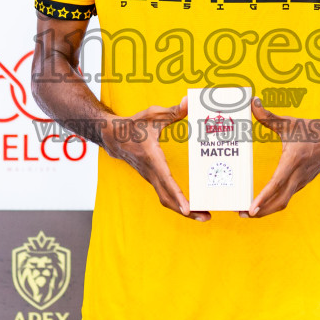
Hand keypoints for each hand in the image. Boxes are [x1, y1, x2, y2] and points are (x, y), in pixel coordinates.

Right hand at [99, 97, 208, 221]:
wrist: (113, 136)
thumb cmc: (134, 125)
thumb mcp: (153, 114)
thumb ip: (173, 111)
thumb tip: (190, 102)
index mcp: (152, 158)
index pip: (166, 180)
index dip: (178, 195)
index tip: (188, 208)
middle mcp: (151, 172)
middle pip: (168, 198)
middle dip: (187, 211)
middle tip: (206, 217)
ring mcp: (150, 178)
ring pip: (166, 200)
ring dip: (184, 211)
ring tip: (204, 215)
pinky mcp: (152, 179)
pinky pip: (164, 195)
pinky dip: (178, 203)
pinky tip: (193, 206)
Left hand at [245, 97, 319, 217]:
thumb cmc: (311, 129)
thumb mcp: (288, 122)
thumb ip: (267, 116)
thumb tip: (252, 102)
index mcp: (294, 160)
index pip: (277, 183)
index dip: (263, 197)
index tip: (251, 209)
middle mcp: (298, 175)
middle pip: (279, 201)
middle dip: (260, 211)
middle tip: (240, 213)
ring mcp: (302, 181)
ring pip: (283, 202)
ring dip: (266, 209)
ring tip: (247, 212)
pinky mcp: (302, 183)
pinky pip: (287, 197)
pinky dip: (274, 203)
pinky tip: (261, 204)